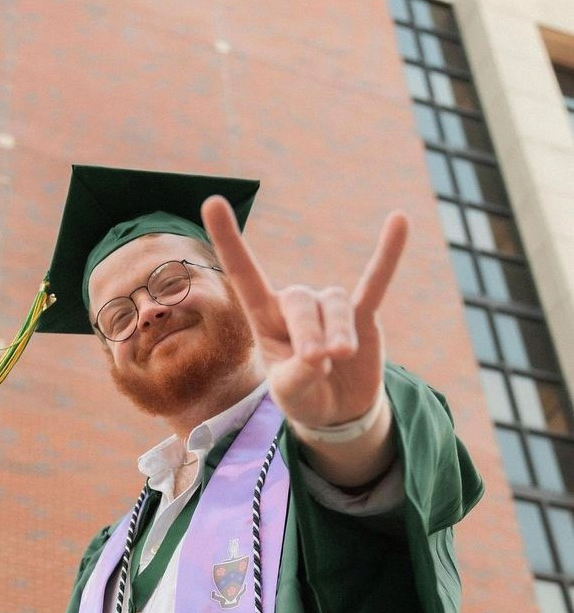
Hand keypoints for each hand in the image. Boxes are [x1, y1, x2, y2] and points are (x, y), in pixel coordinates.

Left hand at [200, 196, 408, 428]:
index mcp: (264, 317)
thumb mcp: (288, 394)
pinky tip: (399, 222)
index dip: (229, 239)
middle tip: (316, 362)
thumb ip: (297, 377)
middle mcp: (295, 304)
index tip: (212, 201)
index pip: (243, 272)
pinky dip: (388, 256)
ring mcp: (329, 308)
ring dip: (337, 333)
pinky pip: (375, 282)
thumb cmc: (302, 396)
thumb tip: (321, 356)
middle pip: (299, 301)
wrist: (336, 411)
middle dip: (307, 332)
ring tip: (341, 358)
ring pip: (334, 305)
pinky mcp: (363, 315)